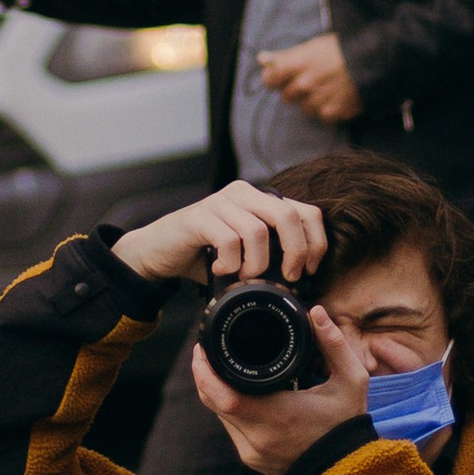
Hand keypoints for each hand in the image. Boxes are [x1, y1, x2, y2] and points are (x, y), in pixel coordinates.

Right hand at [111, 180, 329, 290]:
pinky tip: (219, 270)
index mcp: (261, 200)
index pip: (306, 212)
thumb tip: (303, 281)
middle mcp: (244, 194)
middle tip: (287, 277)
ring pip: (258, 231)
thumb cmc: (205, 254)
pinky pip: (229, 240)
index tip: (310, 270)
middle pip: (287, 216)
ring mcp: (221, 202)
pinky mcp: (199, 216)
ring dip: (256, 264)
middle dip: (294, 252)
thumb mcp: (246, 252)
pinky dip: (229, 263)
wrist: (157, 252)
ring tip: (243, 276)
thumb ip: (272, 254)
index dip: (315, 242)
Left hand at [192, 297, 372, 474]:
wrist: (346, 474)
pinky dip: (229, 409)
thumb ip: (334, 345)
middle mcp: (258, 437)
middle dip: (205, 375)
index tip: (203, 348)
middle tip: (207, 350)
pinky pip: (230, 428)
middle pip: (213, 402)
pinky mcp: (251, 460)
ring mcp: (251, 452)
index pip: (223, 395)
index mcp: (278, 415)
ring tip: (220, 367)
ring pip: (219, 415)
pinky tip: (238, 393)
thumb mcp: (352, 382)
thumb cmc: (348, 428)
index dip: (205, 372)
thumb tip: (316, 312)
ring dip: (216, 392)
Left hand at [256, 32, 361, 124]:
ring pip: (305, 108)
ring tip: (330, 87)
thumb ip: (286, 56)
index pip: (269, 80)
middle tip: (314, 79)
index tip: (283, 77)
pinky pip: (322, 115)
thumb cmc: (342, 49)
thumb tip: (262, 59)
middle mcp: (303, 84)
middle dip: (296, 89)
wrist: (375, 60)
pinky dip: (329, 108)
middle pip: (287, 96)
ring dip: (313, 100)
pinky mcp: (332, 113)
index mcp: (296, 64)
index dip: (276, 78)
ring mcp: (317, 100)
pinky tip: (340, 96)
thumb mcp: (313, 46)